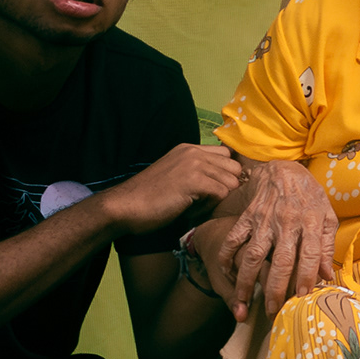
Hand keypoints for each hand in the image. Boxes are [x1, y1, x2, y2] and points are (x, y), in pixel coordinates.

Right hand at [101, 143, 243, 238]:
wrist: (125, 206)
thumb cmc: (149, 198)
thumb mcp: (176, 176)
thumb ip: (197, 172)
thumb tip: (226, 182)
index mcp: (189, 149)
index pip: (227, 155)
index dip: (226, 174)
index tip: (216, 190)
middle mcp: (194, 152)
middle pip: (234, 167)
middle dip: (226, 187)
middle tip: (207, 200)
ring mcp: (194, 164)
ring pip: (231, 181)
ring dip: (217, 198)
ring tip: (197, 206)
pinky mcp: (193, 180)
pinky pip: (221, 193)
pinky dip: (210, 206)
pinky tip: (192, 210)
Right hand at [199, 158, 338, 319]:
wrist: (284, 169)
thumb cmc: (309, 196)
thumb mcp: (326, 215)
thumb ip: (326, 245)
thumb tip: (325, 274)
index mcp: (310, 222)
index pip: (308, 254)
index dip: (306, 277)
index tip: (301, 297)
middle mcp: (286, 222)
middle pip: (280, 261)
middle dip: (275, 288)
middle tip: (272, 310)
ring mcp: (264, 220)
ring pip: (253, 254)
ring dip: (247, 280)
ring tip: (243, 301)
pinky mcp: (248, 216)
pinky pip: (234, 238)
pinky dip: (226, 256)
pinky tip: (225, 274)